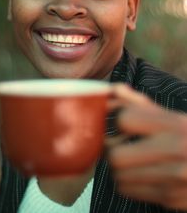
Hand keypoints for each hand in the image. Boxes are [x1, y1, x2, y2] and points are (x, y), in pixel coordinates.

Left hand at [106, 84, 186, 210]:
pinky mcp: (172, 198)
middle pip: (116, 155)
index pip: (125, 120)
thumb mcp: (173, 117)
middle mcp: (176, 149)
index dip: (118, 122)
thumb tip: (115, 90)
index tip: (123, 126)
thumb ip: (142, 105)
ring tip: (130, 161)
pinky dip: (127, 183)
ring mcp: (175, 177)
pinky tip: (140, 174)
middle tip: (118, 147)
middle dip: (112, 151)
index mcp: (176, 124)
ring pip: (119, 176)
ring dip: (119, 169)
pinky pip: (129, 191)